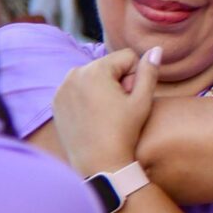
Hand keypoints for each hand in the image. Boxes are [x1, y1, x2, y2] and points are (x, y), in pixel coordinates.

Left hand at [52, 47, 160, 174]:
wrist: (98, 164)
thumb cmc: (124, 133)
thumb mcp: (142, 101)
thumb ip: (149, 72)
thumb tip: (156, 49)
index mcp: (96, 69)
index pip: (127, 57)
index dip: (136, 77)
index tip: (130, 99)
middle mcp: (74, 73)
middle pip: (108, 66)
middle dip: (118, 82)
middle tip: (119, 109)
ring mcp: (62, 88)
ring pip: (93, 77)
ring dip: (102, 89)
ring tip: (106, 114)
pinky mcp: (56, 101)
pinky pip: (77, 89)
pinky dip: (87, 99)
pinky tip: (92, 119)